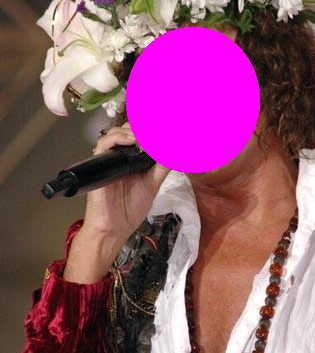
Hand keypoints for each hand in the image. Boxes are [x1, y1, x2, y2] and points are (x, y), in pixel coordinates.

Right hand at [63, 123, 169, 282]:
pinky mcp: (101, 164)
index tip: (166, 125)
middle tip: (156, 131)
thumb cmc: (130, 209)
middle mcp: (121, 155)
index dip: (150, 129)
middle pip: (128, 129)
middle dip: (142, 126)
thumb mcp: (153, 184)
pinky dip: (118, 138)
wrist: (114, 227)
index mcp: (134, 159)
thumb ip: (162, 167)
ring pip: (117, 132)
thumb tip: (176, 152)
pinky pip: (104, 144)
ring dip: (133, 130)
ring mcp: (110, 158)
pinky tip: (131, 140)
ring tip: (145, 137)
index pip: (140, 135)